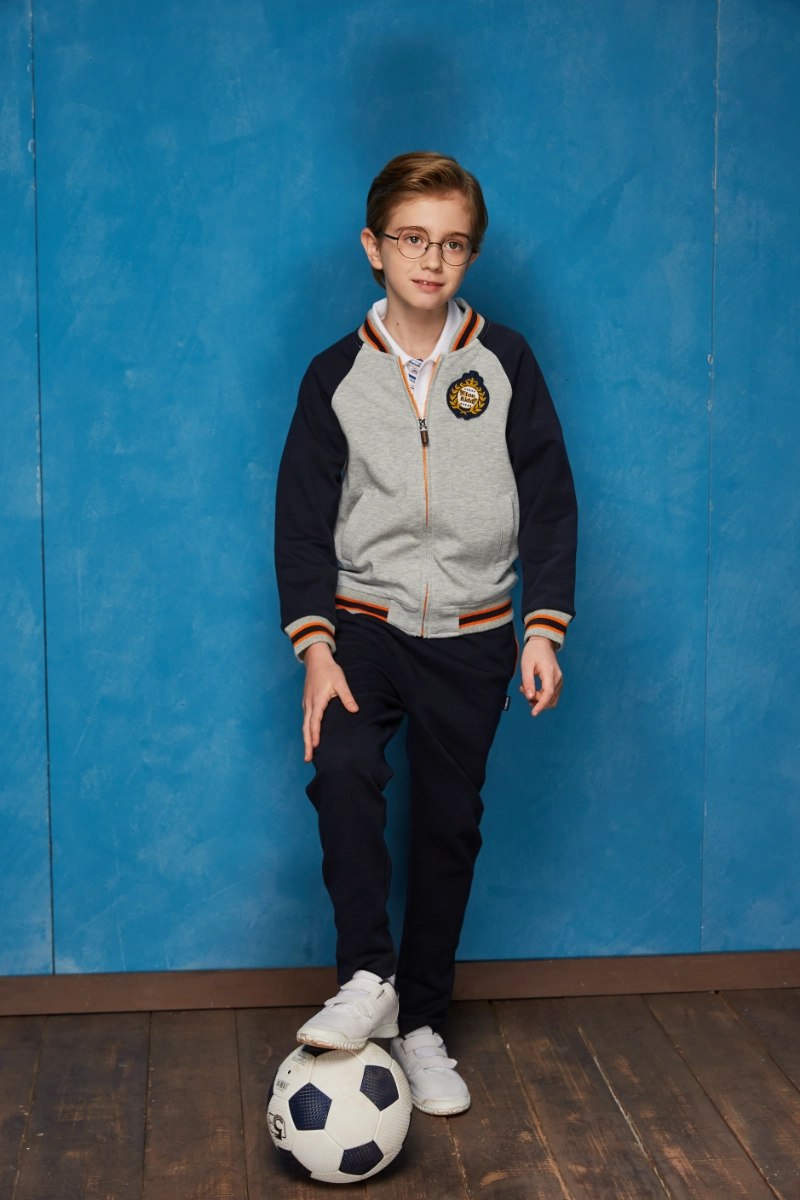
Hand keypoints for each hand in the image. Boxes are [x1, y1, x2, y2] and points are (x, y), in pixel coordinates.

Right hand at [301, 642, 358, 761]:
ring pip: (305, 725)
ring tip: (309, 753)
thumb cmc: (329, 670)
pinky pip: (306, 720)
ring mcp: (307, 703)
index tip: (315, 746)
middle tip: (307, 759)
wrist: (316, 659)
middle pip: (306, 727)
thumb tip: (355, 710)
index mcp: (318, 700)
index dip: (315, 734)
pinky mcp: (307, 702)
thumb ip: (347, 696)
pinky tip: (310, 738)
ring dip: (306, 739)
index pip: (315, 721)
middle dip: (307, 744)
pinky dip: (307, 731)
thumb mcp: (340, 681)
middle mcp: (309, 704)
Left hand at [519, 636, 562, 716]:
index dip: (541, 705)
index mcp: (550, 673)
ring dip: (539, 699)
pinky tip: (533, 690)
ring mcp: (559, 680)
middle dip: (536, 700)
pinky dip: (542, 696)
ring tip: (526, 689)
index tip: (533, 713)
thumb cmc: (533, 652)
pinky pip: (551, 694)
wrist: (542, 643)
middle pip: (550, 698)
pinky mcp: (557, 681)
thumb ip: (528, 682)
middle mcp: (558, 678)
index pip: (548, 693)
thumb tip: (530, 697)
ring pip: (552, 698)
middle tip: (523, 690)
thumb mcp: (526, 665)